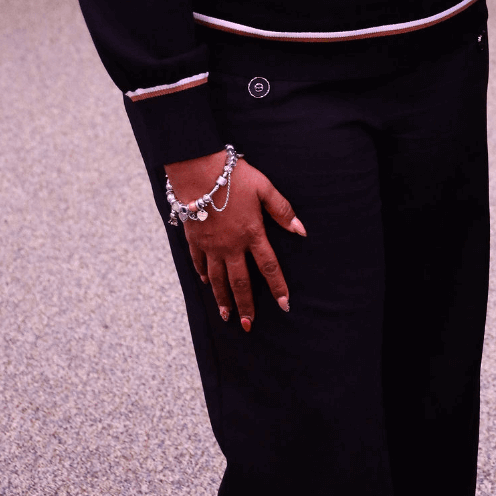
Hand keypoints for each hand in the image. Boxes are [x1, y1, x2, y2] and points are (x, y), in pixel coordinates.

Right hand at [165, 150, 305, 331]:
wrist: (197, 170)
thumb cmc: (234, 176)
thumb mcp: (264, 188)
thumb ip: (282, 210)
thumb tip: (301, 230)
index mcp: (252, 234)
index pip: (269, 267)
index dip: (277, 287)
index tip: (284, 305)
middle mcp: (231, 245)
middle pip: (240, 281)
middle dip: (245, 305)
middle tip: (248, 325)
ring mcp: (210, 245)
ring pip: (217, 279)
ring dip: (222, 299)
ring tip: (226, 316)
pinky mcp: (194, 239)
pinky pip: (199, 262)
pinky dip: (203, 275)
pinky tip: (206, 284)